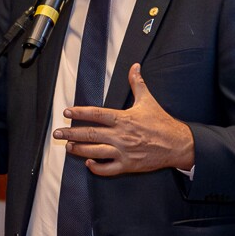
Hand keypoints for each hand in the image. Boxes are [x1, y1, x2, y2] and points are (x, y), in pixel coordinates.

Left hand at [53, 63, 193, 174]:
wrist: (177, 144)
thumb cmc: (162, 123)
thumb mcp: (148, 100)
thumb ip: (137, 83)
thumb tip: (134, 67)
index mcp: (123, 118)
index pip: (96, 114)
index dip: (79, 113)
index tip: (67, 112)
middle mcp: (120, 135)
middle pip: (89, 133)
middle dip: (71, 133)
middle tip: (57, 133)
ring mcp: (123, 151)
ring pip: (94, 151)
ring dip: (79, 149)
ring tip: (68, 147)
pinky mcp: (127, 165)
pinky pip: (107, 168)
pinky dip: (96, 167)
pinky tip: (88, 163)